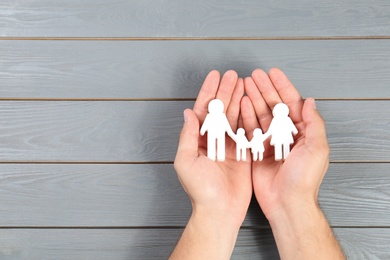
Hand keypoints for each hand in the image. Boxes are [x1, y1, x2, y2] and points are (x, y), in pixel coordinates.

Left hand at [171, 70, 251, 258]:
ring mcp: (229, 145)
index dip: (208, 92)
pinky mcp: (243, 152)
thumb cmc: (200, 190)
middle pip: (219, 109)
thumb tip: (188, 112)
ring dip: (237, 98)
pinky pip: (246, 130)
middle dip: (225, 91)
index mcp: (198, 140)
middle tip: (232, 74)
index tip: (214, 76)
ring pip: (234, 116)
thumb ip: (188, 136)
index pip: (203, 110)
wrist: (220, 210)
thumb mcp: (187, 161)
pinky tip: (252, 101)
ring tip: (243, 82)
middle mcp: (213, 140)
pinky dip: (249, 115)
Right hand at [241, 68, 328, 219]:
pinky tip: (242, 103)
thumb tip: (310, 101)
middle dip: (264, 88)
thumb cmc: (304, 179)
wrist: (286, 202)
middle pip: (273, 105)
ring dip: (253, 98)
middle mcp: (285, 134)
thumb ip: (314, 123)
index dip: (282, 86)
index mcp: (302, 132)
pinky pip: (250, 129)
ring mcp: (270, 142)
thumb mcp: (317, 148)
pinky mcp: (257, 150)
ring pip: (260, 114)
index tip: (272, 72)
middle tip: (253, 75)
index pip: (291, 103)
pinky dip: (245, 115)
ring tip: (244, 84)